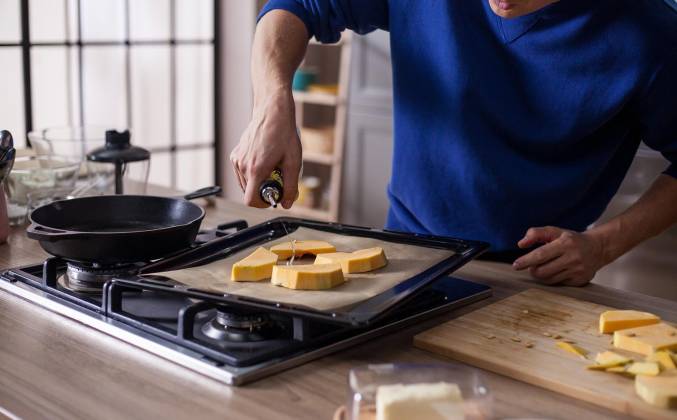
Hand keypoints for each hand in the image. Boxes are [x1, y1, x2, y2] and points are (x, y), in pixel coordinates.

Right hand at [230, 90, 301, 208]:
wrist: (272, 111)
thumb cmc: (283, 132)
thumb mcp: (294, 162)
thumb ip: (291, 186)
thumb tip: (287, 203)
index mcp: (255, 169)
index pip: (250, 201)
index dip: (262, 204)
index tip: (272, 198)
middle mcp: (242, 165)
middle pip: (249, 192)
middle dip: (263, 190)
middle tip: (277, 178)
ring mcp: (236, 159)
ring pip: (245, 183)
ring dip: (257, 181)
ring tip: (272, 167)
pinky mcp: (235, 154)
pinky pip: (242, 173)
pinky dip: (252, 172)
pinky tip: (264, 160)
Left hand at [512, 226, 606, 286]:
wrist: (598, 248)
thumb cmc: (571, 239)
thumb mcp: (555, 231)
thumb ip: (536, 234)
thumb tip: (521, 244)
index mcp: (565, 243)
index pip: (541, 255)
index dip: (526, 261)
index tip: (516, 265)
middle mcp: (573, 258)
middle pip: (543, 271)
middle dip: (532, 270)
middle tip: (531, 266)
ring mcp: (578, 271)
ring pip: (549, 279)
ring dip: (541, 275)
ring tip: (543, 267)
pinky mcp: (580, 281)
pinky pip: (558, 283)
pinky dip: (552, 278)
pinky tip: (556, 271)